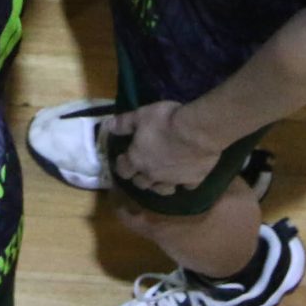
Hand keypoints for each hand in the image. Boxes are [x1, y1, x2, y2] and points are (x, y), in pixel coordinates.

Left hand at [107, 100, 224, 195]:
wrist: (198, 131)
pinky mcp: (193, 180)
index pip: (123, 170)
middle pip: (141, 183)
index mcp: (137, 160)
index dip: (121, 165)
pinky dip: (184, 181)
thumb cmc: (166, 121)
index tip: (123, 158)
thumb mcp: (140, 115)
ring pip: (162, 190)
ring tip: (161, 175)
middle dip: (139, 176)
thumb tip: (107, 126)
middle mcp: (153, 175)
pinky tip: (186, 174)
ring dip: (159, 184)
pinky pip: (186, 185)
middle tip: (142, 165)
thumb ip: (124, 123)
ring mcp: (174, 180)